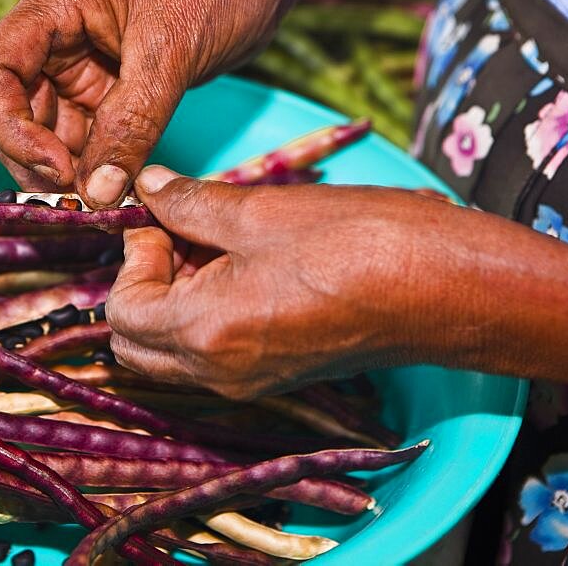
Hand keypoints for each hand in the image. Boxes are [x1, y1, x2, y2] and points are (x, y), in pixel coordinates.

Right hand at [0, 0, 316, 206]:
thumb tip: (95, 194)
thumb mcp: (172, 54)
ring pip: (50, 129)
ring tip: (102, 201)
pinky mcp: (112, 87)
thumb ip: (131, 125)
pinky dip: (98, 166)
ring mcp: (83, 62)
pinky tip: (117, 188)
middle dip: (37, 159)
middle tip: (80, 200)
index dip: (9, 127)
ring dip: (68, 170)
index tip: (55, 169)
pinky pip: (88, 135)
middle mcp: (58, 33)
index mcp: (58, 3)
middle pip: (13, 108)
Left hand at [105, 166, 420, 398]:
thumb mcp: (260, 211)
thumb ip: (188, 203)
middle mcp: (219, 373)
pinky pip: (210, 355)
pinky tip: (241, 267)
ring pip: (170, 350)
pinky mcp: (275, 376)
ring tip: (215, 244)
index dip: (133, 258)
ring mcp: (248, 382)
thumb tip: (148, 186)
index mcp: (204, 333)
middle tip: (180, 233)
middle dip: (143, 283)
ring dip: (172, 298)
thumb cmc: (358, 242)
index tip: (164, 218)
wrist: (447, 288)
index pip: (119, 312)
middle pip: (135, 342)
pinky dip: (204, 314)